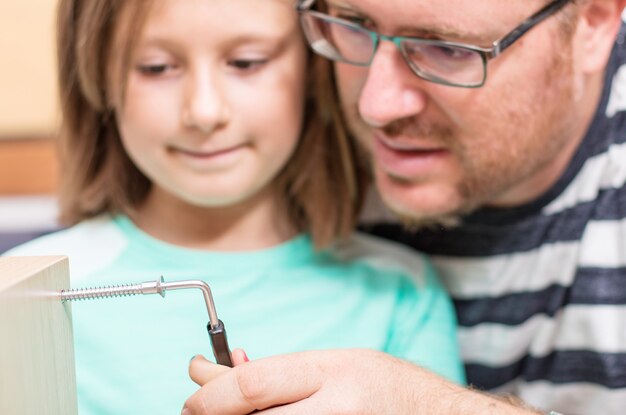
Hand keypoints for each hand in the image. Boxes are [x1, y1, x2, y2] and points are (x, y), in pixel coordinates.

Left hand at [182, 349, 539, 414]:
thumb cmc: (389, 387)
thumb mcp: (338, 364)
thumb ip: (284, 371)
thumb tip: (224, 368)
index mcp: (334, 374)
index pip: (251, 385)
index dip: (209, 390)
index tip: (194, 382)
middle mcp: (333, 410)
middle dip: (212, 411)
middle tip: (198, 404)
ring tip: (236, 407)